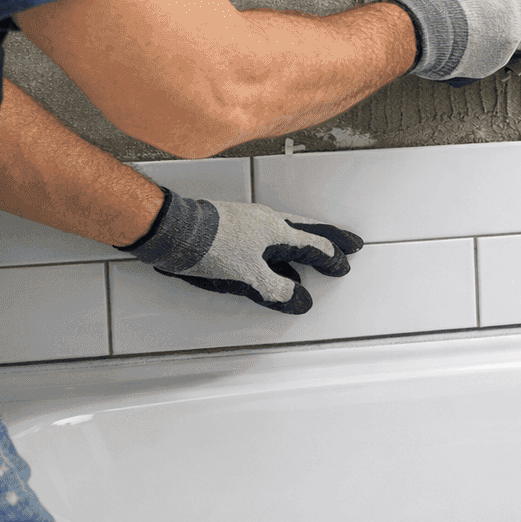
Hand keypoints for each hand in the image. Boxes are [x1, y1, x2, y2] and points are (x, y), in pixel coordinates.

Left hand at [120, 188, 362, 313]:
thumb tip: (299, 299)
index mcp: (277, 231)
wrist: (171, 230)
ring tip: (314, 254)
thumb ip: (276, 289)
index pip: (313, 245)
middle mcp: (267, 222)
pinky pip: (266, 237)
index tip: (343, 266)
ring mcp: (248, 222)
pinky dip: (278, 249)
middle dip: (329, 239)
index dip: (330, 259)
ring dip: (304, 242)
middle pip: (306, 231)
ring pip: (286, 232)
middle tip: (349, 242)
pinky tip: (272, 261)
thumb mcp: (248, 276)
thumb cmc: (208, 247)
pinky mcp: (231, 227)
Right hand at [386, 0, 520, 83]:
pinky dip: (482, 54)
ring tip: (476, 27)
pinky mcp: (482, 71)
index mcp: (514, 6)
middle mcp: (512, 33)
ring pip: (510, 51)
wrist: (418, 30)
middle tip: (502, 17)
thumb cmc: (442, 0)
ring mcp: (499, 55)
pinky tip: (464, 41)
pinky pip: (489, 62)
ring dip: (500, 41)